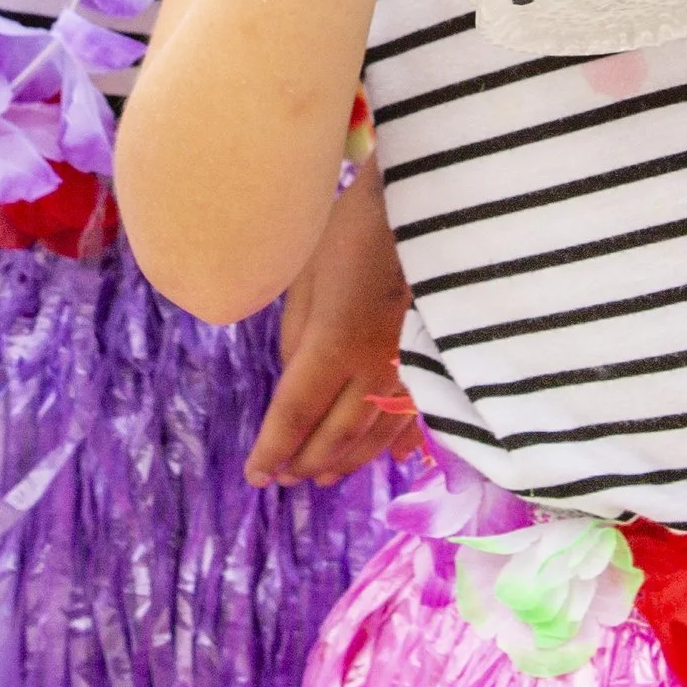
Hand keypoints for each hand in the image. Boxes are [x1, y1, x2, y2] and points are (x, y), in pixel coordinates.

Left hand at [248, 156, 426, 487]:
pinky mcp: (431, 363)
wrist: (427, 206)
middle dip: (304, 462)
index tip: (255, 476)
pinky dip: (389, 445)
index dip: (273, 450)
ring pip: (373, 436)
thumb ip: (295, 336)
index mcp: (333, 345)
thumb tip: (293, 379)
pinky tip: (380, 457)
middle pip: (334, 436)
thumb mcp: (304, 275)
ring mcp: (408, 370)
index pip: (294, 415)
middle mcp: (373, 369)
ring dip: (343, 461)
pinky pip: (410, 419)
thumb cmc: (354, 228)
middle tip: (281, 480)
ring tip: (320, 476)